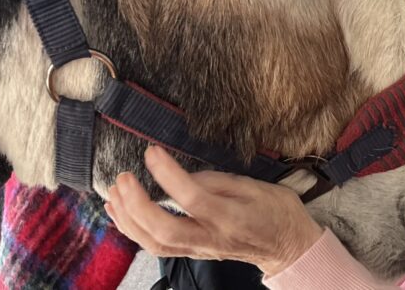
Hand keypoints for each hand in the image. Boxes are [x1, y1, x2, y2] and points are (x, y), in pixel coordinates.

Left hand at [104, 145, 323, 275]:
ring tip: (115, 190)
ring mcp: (200, 250)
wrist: (289, 248)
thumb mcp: (257, 186)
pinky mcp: (192, 254)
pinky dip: (132, 229)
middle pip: (165, 231)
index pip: (194, 198)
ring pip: (155, 244)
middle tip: (124, 177)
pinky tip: (118, 210)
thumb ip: (220, 181)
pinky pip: (156, 247)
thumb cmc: (277, 212)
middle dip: (137, 204)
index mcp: (232, 218)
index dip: (168, 174)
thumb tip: (185, 176)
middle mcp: (212, 238)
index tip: (152, 151)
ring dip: (128, 218)